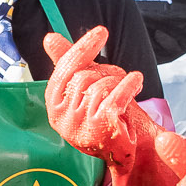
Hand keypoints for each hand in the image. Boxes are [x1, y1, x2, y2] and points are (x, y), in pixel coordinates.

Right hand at [42, 27, 147, 165]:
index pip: (64, 68)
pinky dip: (129, 85)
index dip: (83, 48)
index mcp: (54, 105)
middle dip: (107, 72)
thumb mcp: (86, 89)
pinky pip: (115, 95)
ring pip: (101, 85)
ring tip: (127, 92)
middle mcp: (61, 117)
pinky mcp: (100, 129)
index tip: (102, 31)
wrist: (130, 154)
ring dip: (119, 83)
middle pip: (84, 75)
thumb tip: (49, 37)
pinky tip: (137, 82)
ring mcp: (79, 125)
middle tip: (120, 80)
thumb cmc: (108, 119)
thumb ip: (69, 64)